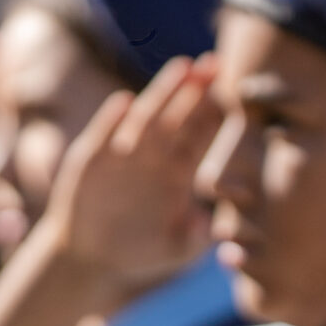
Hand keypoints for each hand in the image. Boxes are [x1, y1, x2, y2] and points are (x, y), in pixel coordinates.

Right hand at [35, 57, 218, 294]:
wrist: (93, 261)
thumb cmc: (141, 253)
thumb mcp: (173, 251)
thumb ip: (194, 240)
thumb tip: (207, 225)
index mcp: (178, 172)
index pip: (200, 135)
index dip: (215, 112)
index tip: (234, 88)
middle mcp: (153, 157)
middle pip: (177, 117)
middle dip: (194, 91)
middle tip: (214, 63)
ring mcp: (121, 155)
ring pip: (144, 118)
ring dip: (161, 94)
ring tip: (181, 69)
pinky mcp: (91, 162)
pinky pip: (102, 137)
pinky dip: (111, 120)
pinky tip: (122, 102)